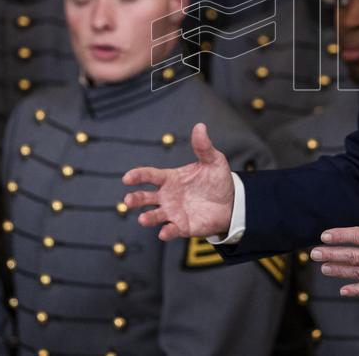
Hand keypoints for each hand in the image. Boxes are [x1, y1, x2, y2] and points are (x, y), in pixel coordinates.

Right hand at [123, 123, 233, 240]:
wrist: (231, 203)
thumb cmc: (217, 180)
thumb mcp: (213, 161)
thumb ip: (203, 147)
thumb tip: (200, 126)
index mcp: (170, 178)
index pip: (150, 175)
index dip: (138, 175)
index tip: (127, 178)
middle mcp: (167, 196)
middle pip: (145, 197)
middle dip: (135, 199)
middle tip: (128, 200)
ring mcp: (173, 212)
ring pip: (154, 215)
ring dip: (147, 218)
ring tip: (143, 218)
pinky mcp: (182, 226)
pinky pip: (171, 230)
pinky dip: (166, 232)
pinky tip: (164, 232)